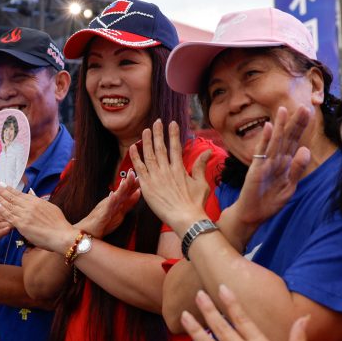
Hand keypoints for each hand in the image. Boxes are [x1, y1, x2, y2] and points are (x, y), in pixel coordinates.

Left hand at [0, 185, 73, 253]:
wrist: (61, 235)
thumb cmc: (58, 224)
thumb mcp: (50, 207)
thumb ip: (39, 200)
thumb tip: (32, 193)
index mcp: (36, 201)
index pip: (19, 193)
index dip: (9, 189)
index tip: (2, 184)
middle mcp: (29, 206)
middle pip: (12, 197)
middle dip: (1, 190)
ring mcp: (25, 215)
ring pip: (9, 205)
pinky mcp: (22, 225)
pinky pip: (9, 216)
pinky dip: (2, 210)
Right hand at [76, 172, 140, 237]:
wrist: (87, 231)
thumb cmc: (103, 222)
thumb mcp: (120, 212)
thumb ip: (129, 202)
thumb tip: (138, 192)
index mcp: (116, 201)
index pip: (126, 191)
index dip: (133, 183)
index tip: (140, 175)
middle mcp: (111, 202)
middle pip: (121, 191)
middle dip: (128, 182)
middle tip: (133, 172)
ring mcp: (106, 208)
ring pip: (114, 197)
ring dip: (120, 189)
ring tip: (125, 181)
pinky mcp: (102, 216)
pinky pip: (106, 208)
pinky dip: (110, 202)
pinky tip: (113, 196)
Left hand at [128, 120, 211, 236]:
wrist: (186, 219)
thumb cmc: (195, 203)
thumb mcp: (202, 183)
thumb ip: (201, 166)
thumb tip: (208, 151)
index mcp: (179, 168)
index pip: (175, 146)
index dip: (173, 133)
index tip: (171, 123)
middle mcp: (166, 170)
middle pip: (160, 147)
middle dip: (158, 133)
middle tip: (157, 122)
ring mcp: (155, 178)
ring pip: (148, 155)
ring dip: (146, 141)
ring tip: (145, 130)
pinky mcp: (147, 186)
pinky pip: (139, 168)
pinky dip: (135, 157)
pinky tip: (133, 147)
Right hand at [227, 106, 310, 230]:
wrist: (252, 214)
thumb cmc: (270, 201)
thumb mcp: (290, 187)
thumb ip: (298, 169)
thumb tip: (306, 149)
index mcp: (285, 163)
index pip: (295, 141)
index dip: (301, 127)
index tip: (310, 111)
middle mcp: (276, 159)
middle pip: (287, 138)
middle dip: (295, 122)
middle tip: (304, 106)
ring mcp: (265, 162)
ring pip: (275, 141)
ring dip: (280, 125)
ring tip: (283, 109)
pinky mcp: (256, 169)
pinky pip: (262, 152)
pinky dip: (264, 139)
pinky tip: (268, 127)